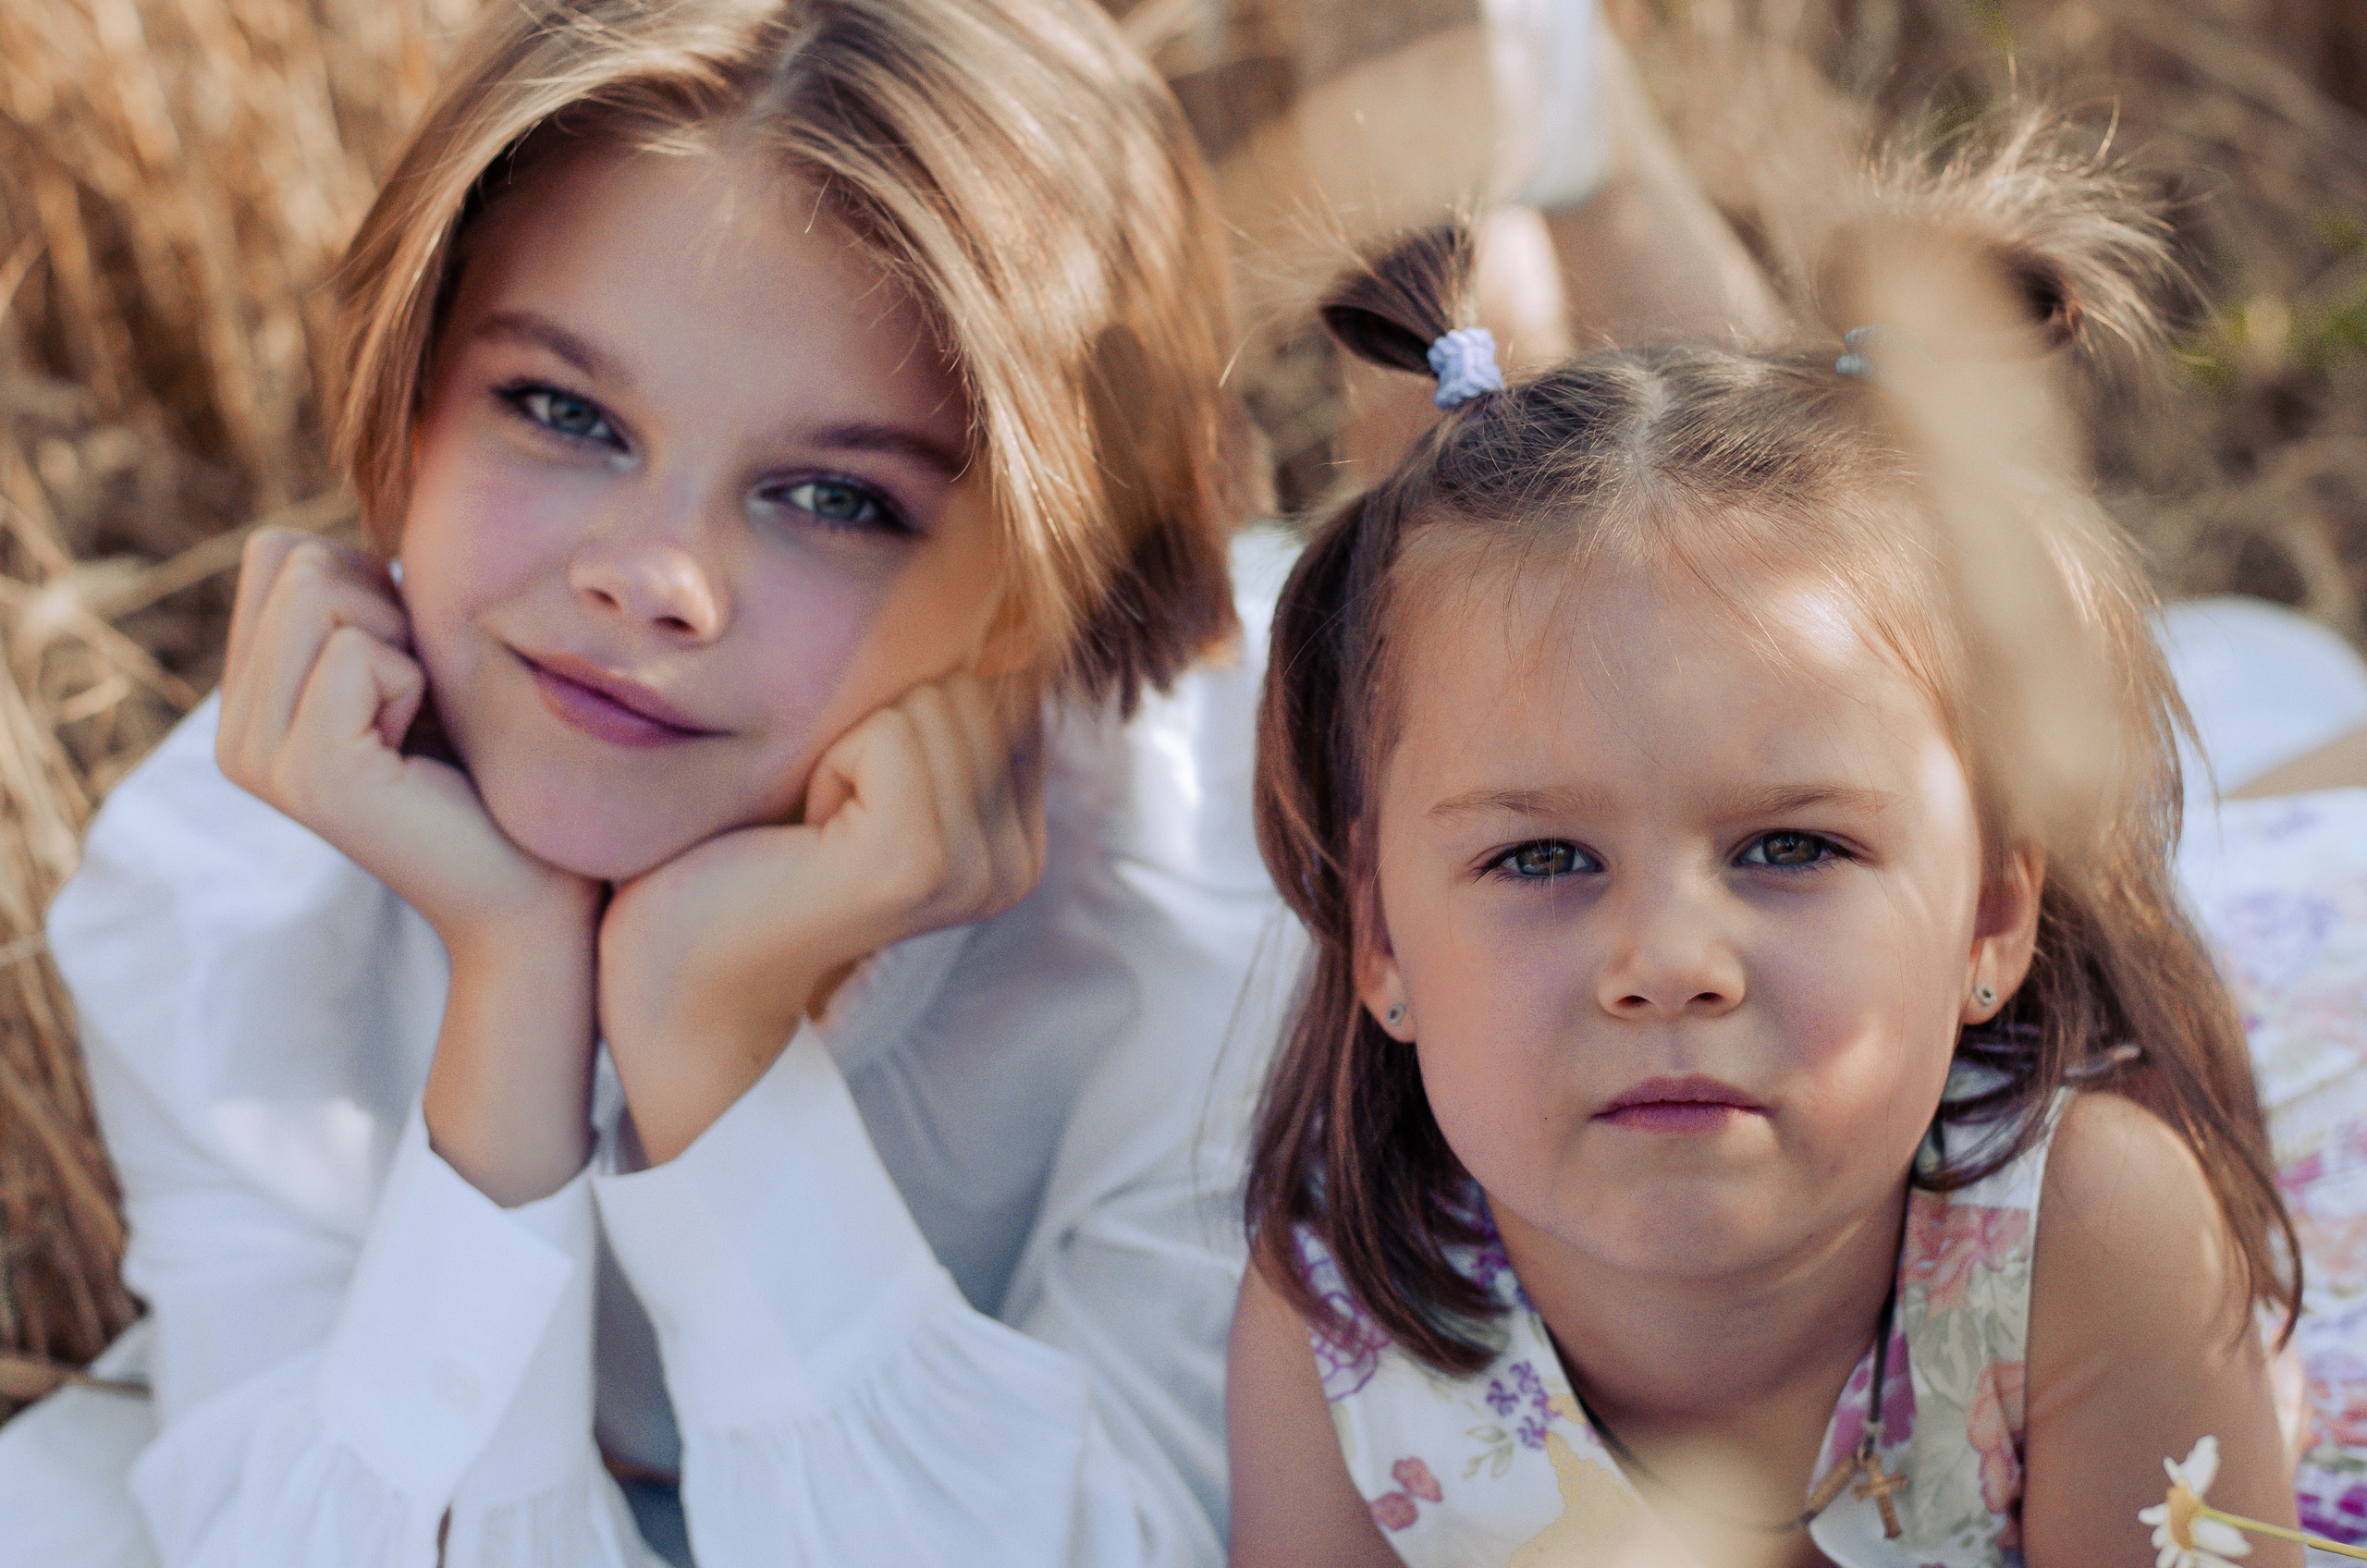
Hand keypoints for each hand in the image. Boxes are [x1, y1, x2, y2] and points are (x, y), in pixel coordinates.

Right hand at [216, 529, 596, 946]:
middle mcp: (235, 732)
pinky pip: (361, 653)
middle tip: (423, 703)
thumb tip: (373, 503)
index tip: (414, 672)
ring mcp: (259, 756)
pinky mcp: (308, 774)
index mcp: (252, 703)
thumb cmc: (501, 775)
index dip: (371, 586)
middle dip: (388, 609)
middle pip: (297, 561)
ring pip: (323, 591)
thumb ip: (371, 603)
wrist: (540, 893)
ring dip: (405, 643)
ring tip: (422, 727)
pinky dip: (416, 682)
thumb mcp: (424, 668)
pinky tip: (426, 752)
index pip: (280, 554)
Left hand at [600, 672, 1047, 1163]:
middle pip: (972, 687)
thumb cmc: (752, 857)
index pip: (1003, 687)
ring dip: (850, 740)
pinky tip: (805, 829)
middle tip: (826, 813)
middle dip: (880, 722)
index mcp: (1017, 839)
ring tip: (814, 824)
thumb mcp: (869, 770)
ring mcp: (974, 869)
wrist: (680, 974)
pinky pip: (893, 733)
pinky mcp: (919, 861)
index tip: (855, 793)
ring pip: (933, 702)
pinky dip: (830, 759)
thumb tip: (1006, 620)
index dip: (908, 710)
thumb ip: (942, 711)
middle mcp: (1016, 862)